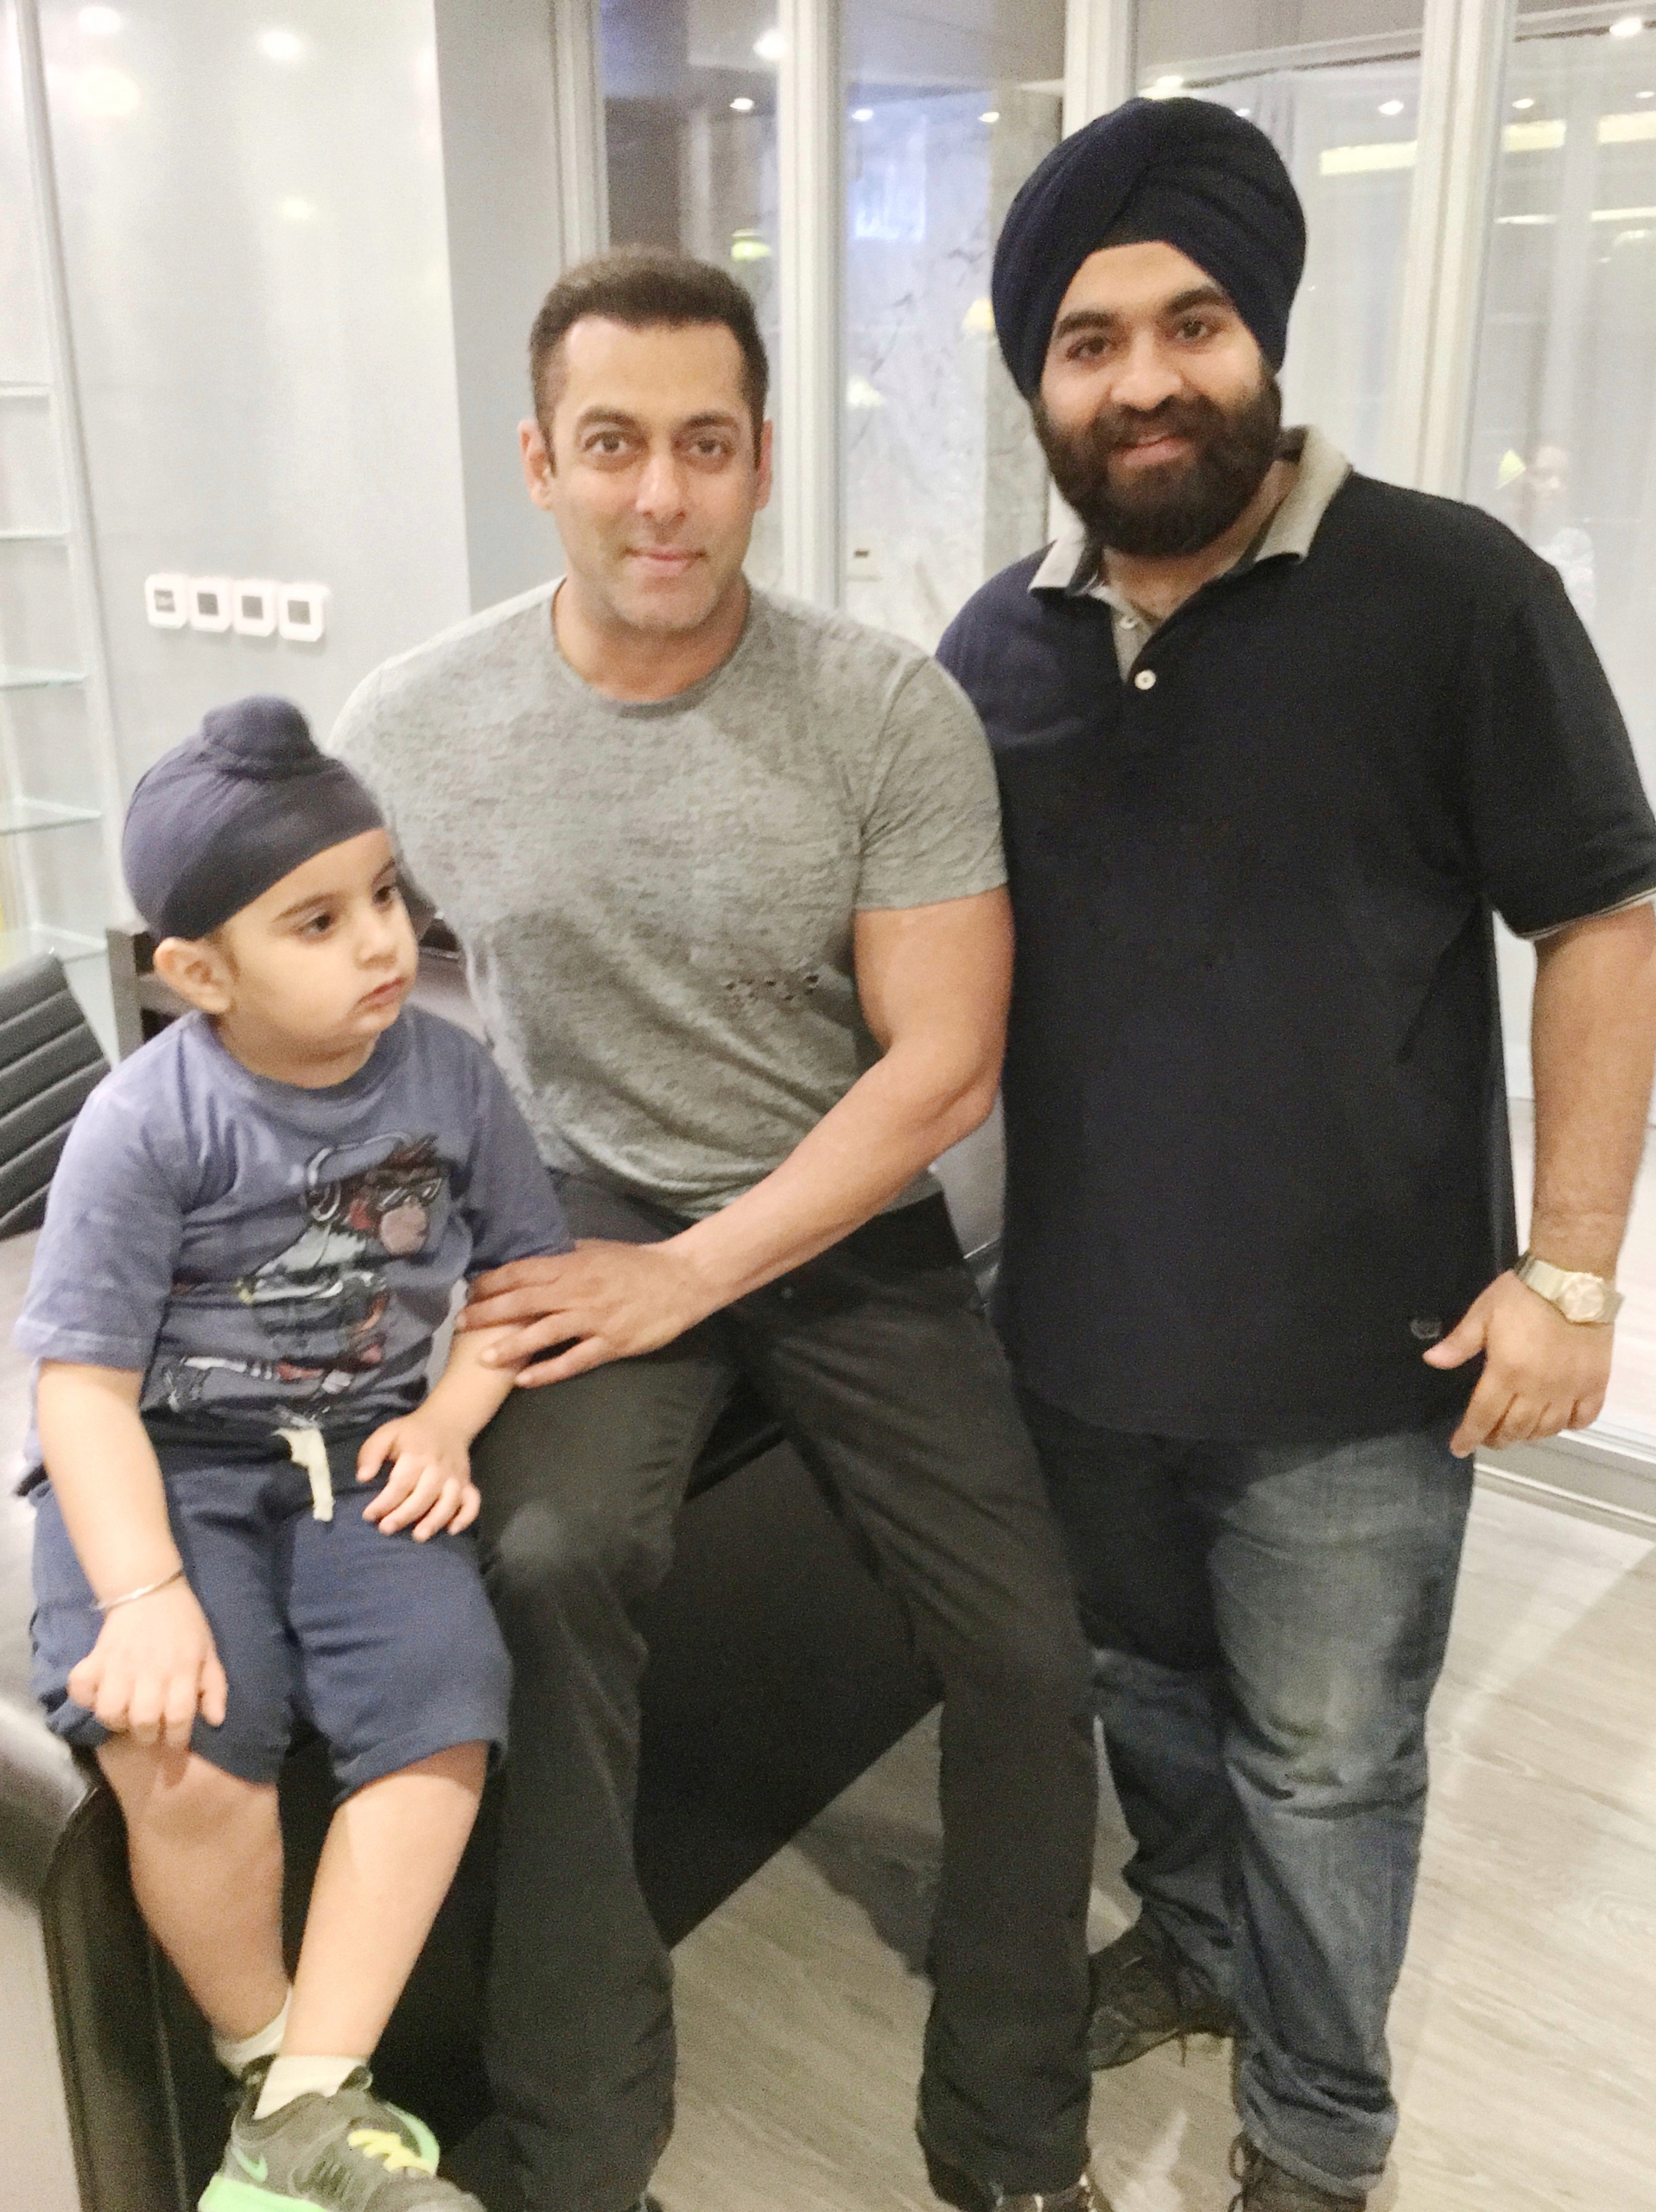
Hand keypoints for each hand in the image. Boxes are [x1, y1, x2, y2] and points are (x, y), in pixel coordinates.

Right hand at [67, 1578, 226, 1747]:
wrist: (151, 1591)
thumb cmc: (184, 1624)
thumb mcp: (208, 1652)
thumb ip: (214, 1687)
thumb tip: (215, 1721)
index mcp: (182, 1670)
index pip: (178, 1716)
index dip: (176, 1738)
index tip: (173, 1741)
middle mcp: (150, 1671)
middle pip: (143, 1720)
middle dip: (146, 1735)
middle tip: (148, 1729)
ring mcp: (119, 1665)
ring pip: (110, 1711)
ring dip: (116, 1721)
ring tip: (124, 1714)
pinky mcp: (95, 1658)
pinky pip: (81, 1687)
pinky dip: (85, 1698)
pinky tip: (98, 1696)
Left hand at [357, 1414, 479, 1538]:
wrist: (447, 1422)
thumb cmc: (411, 1433)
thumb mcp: (387, 1434)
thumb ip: (371, 1453)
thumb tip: (363, 1477)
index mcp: (417, 1454)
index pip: (401, 1482)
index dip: (384, 1501)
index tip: (369, 1515)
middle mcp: (439, 1467)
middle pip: (424, 1495)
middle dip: (405, 1514)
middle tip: (386, 1529)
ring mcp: (456, 1477)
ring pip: (449, 1501)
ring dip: (435, 1520)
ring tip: (418, 1537)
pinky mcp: (467, 1483)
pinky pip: (473, 1501)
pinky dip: (466, 1516)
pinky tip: (452, 1530)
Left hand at [457, 1238, 720, 1385]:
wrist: (682, 1279)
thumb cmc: (637, 1262)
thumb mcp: (597, 1249)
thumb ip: (565, 1256)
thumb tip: (533, 1258)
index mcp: (572, 1265)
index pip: (521, 1272)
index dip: (491, 1282)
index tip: (470, 1292)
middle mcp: (577, 1291)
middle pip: (522, 1302)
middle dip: (488, 1314)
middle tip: (460, 1326)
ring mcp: (594, 1319)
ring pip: (543, 1333)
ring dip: (511, 1346)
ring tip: (485, 1359)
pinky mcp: (611, 1343)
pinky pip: (573, 1360)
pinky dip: (548, 1371)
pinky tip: (525, 1381)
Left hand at [1424, 1270, 1612, 1455]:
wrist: (1572, 1279)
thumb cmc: (1522, 1294)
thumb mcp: (1482, 1313)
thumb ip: (1459, 1343)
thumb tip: (1431, 1361)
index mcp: (1507, 1372)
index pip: (1483, 1415)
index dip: (1469, 1435)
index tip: (1459, 1448)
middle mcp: (1538, 1388)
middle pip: (1516, 1428)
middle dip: (1499, 1438)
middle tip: (1489, 1438)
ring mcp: (1570, 1388)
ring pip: (1549, 1428)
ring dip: (1530, 1436)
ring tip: (1519, 1432)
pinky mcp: (1596, 1382)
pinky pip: (1585, 1416)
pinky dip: (1571, 1425)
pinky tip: (1560, 1421)